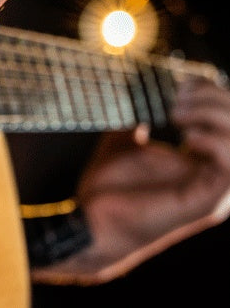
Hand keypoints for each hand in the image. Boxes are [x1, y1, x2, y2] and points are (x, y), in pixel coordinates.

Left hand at [32, 78, 229, 284]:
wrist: (91, 222)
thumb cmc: (106, 190)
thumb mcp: (124, 144)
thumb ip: (138, 121)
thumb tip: (140, 98)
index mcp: (202, 161)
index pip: (227, 120)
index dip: (212, 94)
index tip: (181, 85)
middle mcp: (214, 176)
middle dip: (214, 101)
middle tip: (178, 98)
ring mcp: (214, 192)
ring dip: (213, 118)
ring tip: (176, 115)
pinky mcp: (206, 203)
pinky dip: (214, 143)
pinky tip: (184, 138)